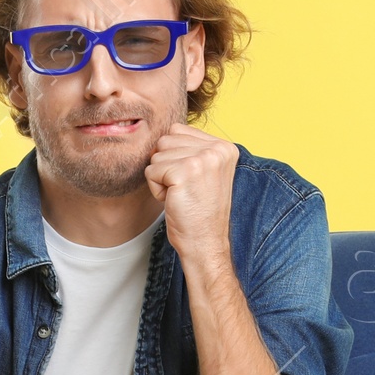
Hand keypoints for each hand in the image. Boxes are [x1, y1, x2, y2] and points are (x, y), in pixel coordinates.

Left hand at [144, 123, 236, 269]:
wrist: (205, 243)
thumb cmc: (200, 212)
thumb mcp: (204, 173)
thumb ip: (192, 149)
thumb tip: (162, 137)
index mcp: (224, 147)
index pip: (178, 131)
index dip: (175, 158)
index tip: (192, 182)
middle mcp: (216, 149)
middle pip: (165, 140)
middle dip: (166, 167)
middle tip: (185, 190)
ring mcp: (201, 159)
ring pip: (156, 155)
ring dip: (161, 178)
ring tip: (181, 195)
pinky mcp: (183, 172)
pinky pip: (150, 171)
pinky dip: (156, 189)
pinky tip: (174, 201)